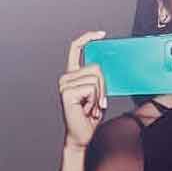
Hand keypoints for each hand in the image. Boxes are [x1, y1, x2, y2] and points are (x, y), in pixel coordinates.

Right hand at [59, 32, 108, 149]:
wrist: (82, 136)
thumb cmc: (89, 116)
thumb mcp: (98, 93)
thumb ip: (99, 79)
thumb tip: (107, 66)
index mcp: (72, 74)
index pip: (76, 48)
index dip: (88, 38)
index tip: (101, 34)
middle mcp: (66, 77)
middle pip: (95, 67)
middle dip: (103, 86)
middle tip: (98, 102)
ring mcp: (65, 84)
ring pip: (96, 78)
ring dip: (99, 96)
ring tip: (91, 107)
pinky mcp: (67, 92)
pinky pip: (92, 88)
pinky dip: (94, 100)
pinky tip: (87, 109)